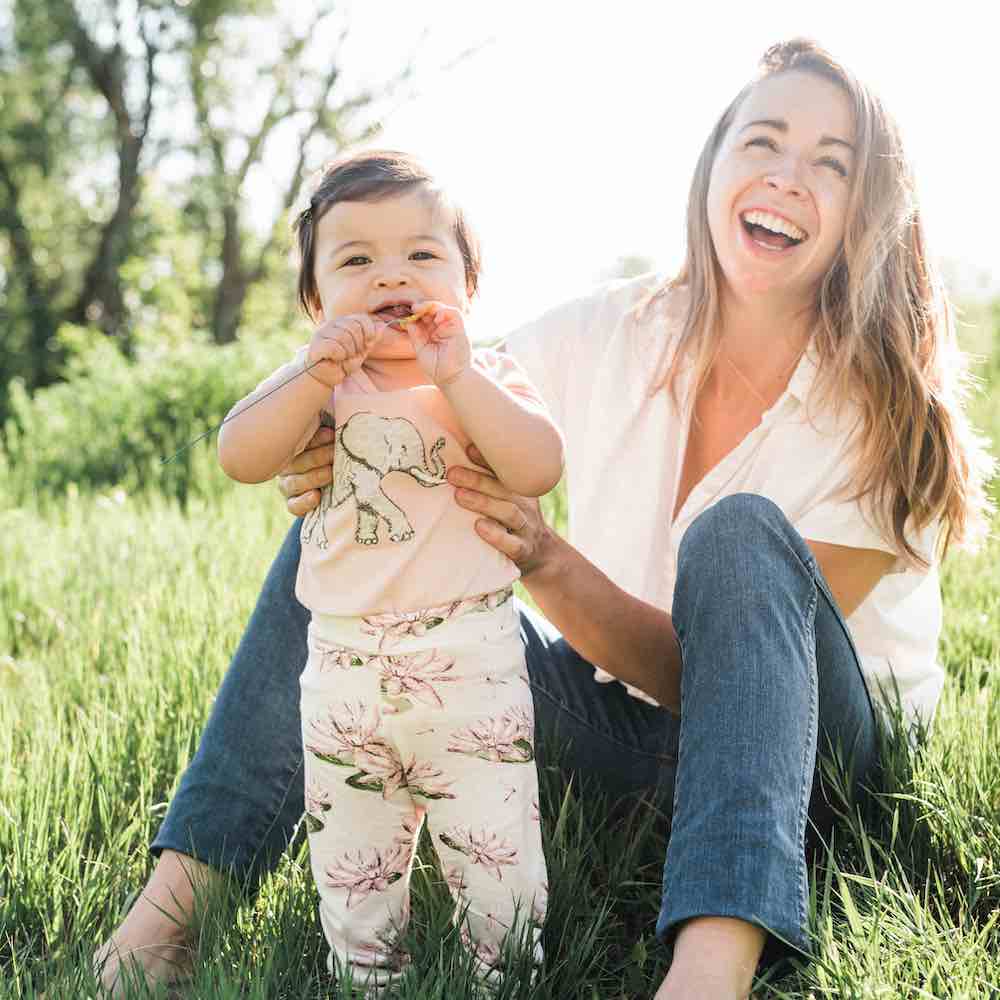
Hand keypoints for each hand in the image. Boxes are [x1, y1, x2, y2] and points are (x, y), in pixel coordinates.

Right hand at [277, 425, 334, 515]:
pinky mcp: (293, 504)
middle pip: (296, 462)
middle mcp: (287, 466)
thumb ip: (331, 433)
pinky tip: (316, 496)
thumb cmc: (335, 455)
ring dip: (313, 477)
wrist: (338, 484)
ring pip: (294, 483)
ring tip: (330, 474)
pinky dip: (304, 502)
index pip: (299, 441)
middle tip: (334, 454)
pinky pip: (294, 506)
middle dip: (318, 457)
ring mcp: (288, 485)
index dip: (316, 439)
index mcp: (294, 447)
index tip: (331, 435)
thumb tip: (336, 425)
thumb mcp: (332, 442)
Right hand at [306, 314, 381, 388]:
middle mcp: (332, 324)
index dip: (369, 332)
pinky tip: (335, 360)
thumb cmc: (342, 363)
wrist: (324, 377)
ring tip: (343, 359)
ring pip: (344, 337)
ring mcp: (322, 332)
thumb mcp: (361, 351)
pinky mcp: (316, 344)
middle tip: (352, 355)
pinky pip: (334, 347)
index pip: (362, 318)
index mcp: (343, 323)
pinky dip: (339, 356)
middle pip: (354, 327)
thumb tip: (382, 325)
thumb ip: (370, 339)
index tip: (367, 345)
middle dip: (359, 345)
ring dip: (348, 353)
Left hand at [400, 301, 471, 386]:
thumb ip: (416, 335)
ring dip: (431, 306)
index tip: (407, 315)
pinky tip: (436, 318)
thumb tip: (408, 322)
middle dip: (422, 308)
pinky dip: (444, 312)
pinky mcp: (461, 329)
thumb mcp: (421, 349)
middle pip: (433, 311)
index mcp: (433, 333)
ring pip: (443, 309)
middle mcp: (443, 328)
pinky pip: (454, 314)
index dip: (416, 314)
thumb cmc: (437, 367)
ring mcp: (452, 328)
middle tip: (413, 308)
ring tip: (420, 310)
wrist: (451, 378)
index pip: (425, 318)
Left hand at [448, 444, 552, 576]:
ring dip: (483, 503)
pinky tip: (479, 526)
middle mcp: (526, 506)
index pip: (504, 471)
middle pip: (504, 489)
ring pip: (509, 513)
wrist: (543, 556)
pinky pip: (512, 544)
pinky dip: (496, 535)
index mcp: (520, 490)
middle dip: (477, 480)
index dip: (487, 460)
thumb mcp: (508, 500)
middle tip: (453, 474)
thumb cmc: (515, 522)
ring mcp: (526, 529)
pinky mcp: (523, 551)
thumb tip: (466, 450)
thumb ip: (489, 480)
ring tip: (460, 496)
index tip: (468, 450)